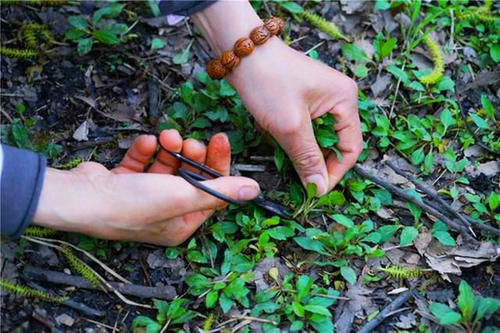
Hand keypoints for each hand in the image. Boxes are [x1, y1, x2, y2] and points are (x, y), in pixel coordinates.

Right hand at [33, 130, 259, 245]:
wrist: (80, 197)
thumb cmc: (132, 204)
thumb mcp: (183, 196)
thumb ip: (220, 191)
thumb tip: (255, 190)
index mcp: (182, 223)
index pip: (211, 191)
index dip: (218, 164)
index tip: (219, 139)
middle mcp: (165, 213)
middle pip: (190, 176)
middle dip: (191, 154)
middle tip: (189, 140)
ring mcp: (143, 198)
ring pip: (167, 166)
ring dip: (169, 148)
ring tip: (167, 137)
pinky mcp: (125, 182)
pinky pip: (144, 162)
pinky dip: (146, 150)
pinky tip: (145, 143)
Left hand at [228, 39, 361, 194]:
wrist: (241, 51)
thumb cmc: (268, 80)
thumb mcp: (290, 126)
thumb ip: (307, 159)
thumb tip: (318, 187)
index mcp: (345, 100)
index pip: (350, 148)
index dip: (334, 172)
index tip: (315, 189)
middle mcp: (338, 98)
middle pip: (334, 144)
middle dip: (313, 159)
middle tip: (295, 173)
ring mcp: (320, 98)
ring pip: (315, 138)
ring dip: (297, 147)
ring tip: (277, 142)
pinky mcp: (302, 100)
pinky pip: (302, 128)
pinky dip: (288, 136)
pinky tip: (272, 130)